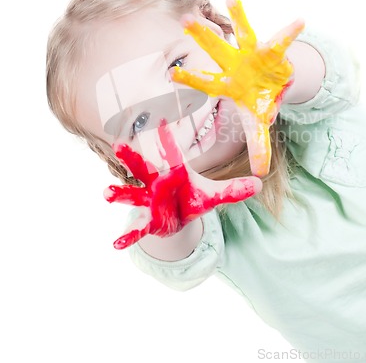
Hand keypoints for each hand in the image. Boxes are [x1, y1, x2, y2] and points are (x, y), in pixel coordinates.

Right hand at [104, 121, 261, 249]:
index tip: (162, 120)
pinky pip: (138, 228)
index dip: (167, 138)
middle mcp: (158, 183)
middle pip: (144, 168)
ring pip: (133, 195)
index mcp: (175, 172)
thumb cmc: (193, 198)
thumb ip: (235, 190)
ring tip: (106, 193)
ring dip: (121, 194)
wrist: (179, 217)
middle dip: (132, 158)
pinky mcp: (149, 220)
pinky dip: (128, 235)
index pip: (172, 153)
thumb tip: (259, 184)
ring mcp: (150, 201)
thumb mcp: (215, 195)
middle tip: (118, 145)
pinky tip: (117, 244)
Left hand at [171, 0, 303, 176]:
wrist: (272, 86)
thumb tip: (260, 173)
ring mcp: (252, 55)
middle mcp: (235, 65)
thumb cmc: (258, 102)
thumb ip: (258, 145)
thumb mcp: (257, 124)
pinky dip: (290, 32)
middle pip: (216, 50)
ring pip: (243, 34)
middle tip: (186, 21)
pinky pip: (281, 39)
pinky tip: (300, 21)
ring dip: (239, 17)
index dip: (189, 79)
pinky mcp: (272, 50)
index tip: (171, 73)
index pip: (205, 82)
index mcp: (228, 84)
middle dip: (202, 36)